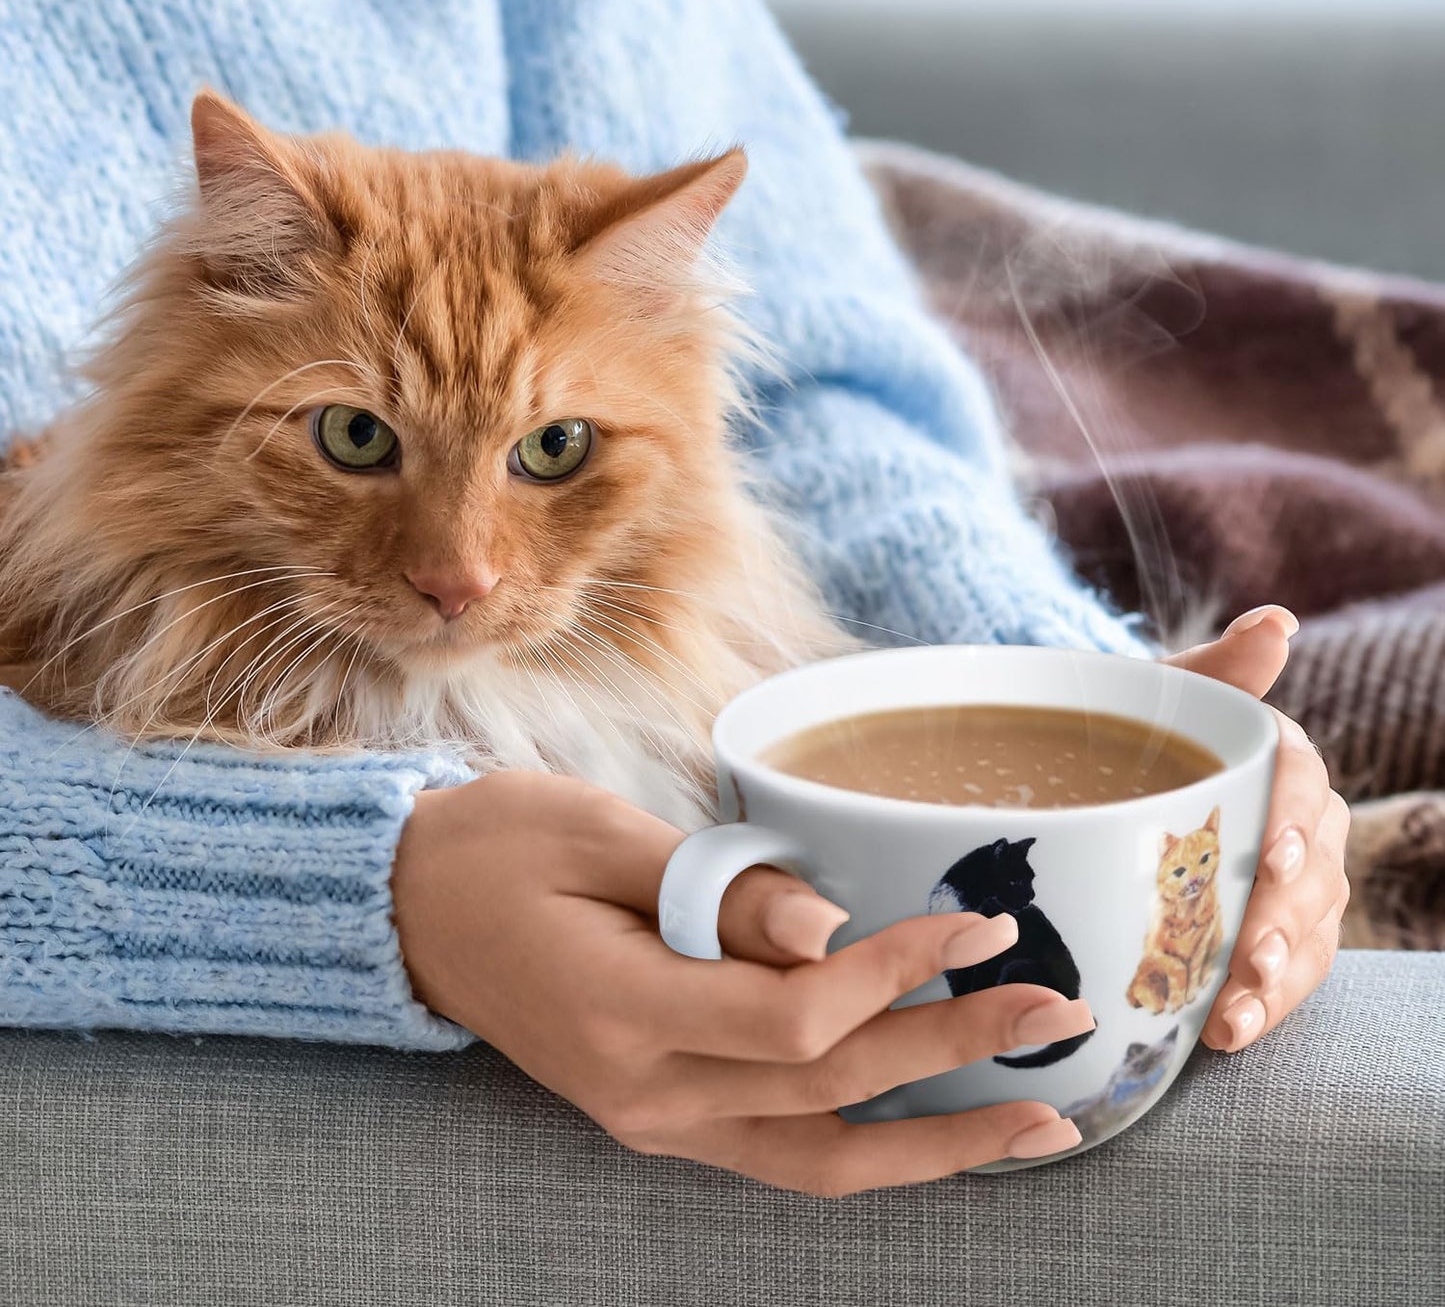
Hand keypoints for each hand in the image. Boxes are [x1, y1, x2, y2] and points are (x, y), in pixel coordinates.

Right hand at [392, 771, 1092, 1195]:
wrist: (409, 907)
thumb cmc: (499, 845)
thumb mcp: (600, 833)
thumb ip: (718, 889)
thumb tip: (832, 932)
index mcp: (619, 1013)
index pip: (796, 1020)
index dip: (896, 978)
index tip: (977, 927)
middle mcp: (641, 1091)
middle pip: (828, 1093)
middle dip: (952, 1054)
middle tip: (1059, 1017)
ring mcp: (648, 1117)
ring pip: (816, 1160)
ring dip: (935, 1145)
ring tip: (1042, 1126)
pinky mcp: (658, 1113)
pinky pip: (781, 1152)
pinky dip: (868, 1146)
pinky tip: (938, 1134)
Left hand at [1164, 605, 1349, 1051]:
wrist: (1100, 777)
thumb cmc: (1130, 730)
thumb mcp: (1156, 696)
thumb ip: (1216, 670)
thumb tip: (1277, 621)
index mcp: (1274, 757)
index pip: (1302, 781)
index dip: (1294, 816)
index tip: (1274, 852)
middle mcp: (1296, 821)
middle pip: (1314, 868)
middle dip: (1286, 914)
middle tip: (1253, 951)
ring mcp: (1289, 885)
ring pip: (1308, 930)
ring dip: (1277, 975)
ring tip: (1236, 1008)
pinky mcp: (1268, 936)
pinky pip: (1283, 976)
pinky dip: (1260, 1005)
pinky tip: (1226, 1033)